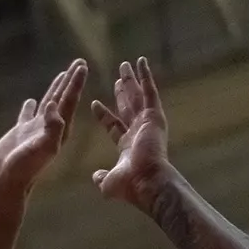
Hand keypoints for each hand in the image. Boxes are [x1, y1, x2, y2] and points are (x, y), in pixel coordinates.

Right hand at [0, 59, 86, 189]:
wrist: (7, 181)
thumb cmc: (25, 167)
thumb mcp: (44, 147)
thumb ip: (52, 126)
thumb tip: (53, 104)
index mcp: (60, 128)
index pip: (70, 99)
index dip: (76, 82)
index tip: (82, 65)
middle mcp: (51, 126)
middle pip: (63, 97)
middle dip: (71, 80)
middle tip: (79, 62)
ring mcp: (35, 129)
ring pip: (48, 102)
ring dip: (56, 88)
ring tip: (62, 74)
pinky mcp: (21, 133)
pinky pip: (28, 114)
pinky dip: (31, 106)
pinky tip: (31, 101)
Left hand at [91, 57, 172, 209]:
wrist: (147, 182)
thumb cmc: (130, 185)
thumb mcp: (109, 182)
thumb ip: (102, 177)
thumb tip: (96, 177)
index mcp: (127, 145)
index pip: (113, 125)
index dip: (104, 115)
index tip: (94, 104)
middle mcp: (138, 131)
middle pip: (127, 107)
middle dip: (122, 93)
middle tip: (118, 78)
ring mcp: (148, 122)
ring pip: (137, 95)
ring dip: (131, 80)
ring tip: (125, 65)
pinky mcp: (154, 116)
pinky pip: (149, 91)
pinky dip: (146, 76)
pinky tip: (141, 62)